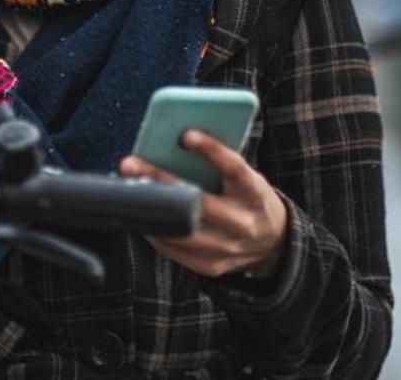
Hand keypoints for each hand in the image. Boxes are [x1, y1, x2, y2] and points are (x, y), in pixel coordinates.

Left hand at [119, 129, 288, 278]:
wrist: (272, 242)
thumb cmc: (246, 197)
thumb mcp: (244, 178)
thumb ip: (218, 165)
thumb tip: (171, 143)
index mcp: (255, 194)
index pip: (235, 169)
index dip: (212, 151)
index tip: (185, 135)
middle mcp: (244, 223)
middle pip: (197, 202)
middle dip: (160, 182)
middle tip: (130, 164)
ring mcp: (228, 248)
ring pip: (181, 230)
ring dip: (150, 210)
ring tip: (128, 190)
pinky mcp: (211, 266)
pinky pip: (174, 250)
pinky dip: (155, 231)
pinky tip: (142, 215)